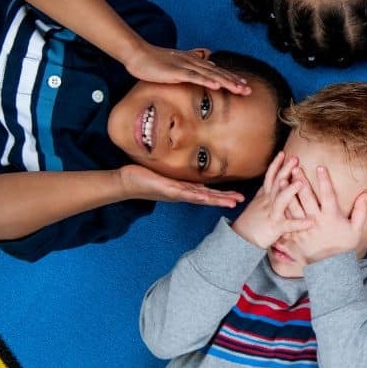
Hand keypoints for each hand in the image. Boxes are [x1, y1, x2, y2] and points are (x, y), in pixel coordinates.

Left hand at [117, 164, 244, 206]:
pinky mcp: (166, 189)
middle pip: (208, 197)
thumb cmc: (145, 177)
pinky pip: (183, 192)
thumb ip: (178, 172)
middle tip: (241, 201)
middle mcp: (182, 193)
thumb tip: (188, 165)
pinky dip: (195, 196)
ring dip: (215, 200)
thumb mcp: (165, 173)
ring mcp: (175, 193)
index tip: (238, 196)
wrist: (126, 183)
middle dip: (225, 199)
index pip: (207, 192)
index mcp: (183, 189)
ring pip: (200, 197)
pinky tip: (205, 197)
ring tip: (230, 202)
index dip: (223, 195)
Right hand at [123, 44, 250, 94]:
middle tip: (249, 90)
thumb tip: (208, 66)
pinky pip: (194, 78)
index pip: (217, 72)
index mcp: (194, 63)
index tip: (244, 85)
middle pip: (218, 74)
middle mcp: (194, 63)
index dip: (231, 78)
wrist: (138, 54)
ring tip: (240, 89)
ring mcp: (186, 67)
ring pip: (211, 76)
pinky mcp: (176, 72)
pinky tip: (217, 87)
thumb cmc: (155, 62)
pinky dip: (207, 82)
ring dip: (226, 82)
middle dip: (234, 82)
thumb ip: (192, 67)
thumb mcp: (177, 65)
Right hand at [232, 152, 312, 248]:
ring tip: (300, 183)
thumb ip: (266, 191)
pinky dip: (300, 223)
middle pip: (277, 183)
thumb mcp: (257, 203)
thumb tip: (273, 179)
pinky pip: (289, 225)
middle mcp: (268, 202)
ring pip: (280, 201)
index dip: (276, 165)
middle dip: (285, 170)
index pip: (270, 177)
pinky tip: (312, 221)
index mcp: (265, 196)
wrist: (241, 239)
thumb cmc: (251, 221)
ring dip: (290, 191)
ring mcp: (272, 214)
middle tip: (295, 158)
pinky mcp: (276, 227)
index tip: (283, 152)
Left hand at [283, 166, 366, 263]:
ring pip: (294, 206)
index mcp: (332, 217)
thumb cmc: (344, 246)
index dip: (324, 180)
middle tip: (296, 167)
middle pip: (307, 198)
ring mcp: (304, 228)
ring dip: (288, 192)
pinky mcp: (296, 235)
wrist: (330, 266)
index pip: (328, 195)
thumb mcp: (356, 229)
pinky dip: (282, 207)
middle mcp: (317, 221)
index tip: (320, 167)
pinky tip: (277, 198)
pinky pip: (287, 219)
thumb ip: (360, 211)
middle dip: (301, 181)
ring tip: (283, 179)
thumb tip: (366, 193)